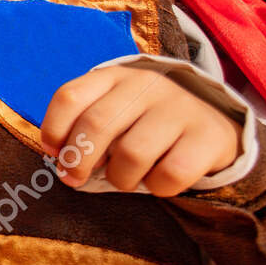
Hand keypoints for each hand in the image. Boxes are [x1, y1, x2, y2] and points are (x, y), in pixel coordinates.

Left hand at [40, 65, 240, 195]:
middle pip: (96, 125)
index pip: (70, 96)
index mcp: (115, 77)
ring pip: (132, 153)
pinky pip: (171, 173)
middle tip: (75, 178)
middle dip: (78, 161)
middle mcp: (146, 85)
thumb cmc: (144, 125)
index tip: (54, 153)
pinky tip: (157, 180)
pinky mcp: (209, 135)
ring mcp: (180, 107)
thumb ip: (83, 129)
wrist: (211, 124)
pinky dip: (158, 187)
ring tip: (125, 178)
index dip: (53, 129)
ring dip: (120, 178)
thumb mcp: (112, 114)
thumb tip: (63, 163)